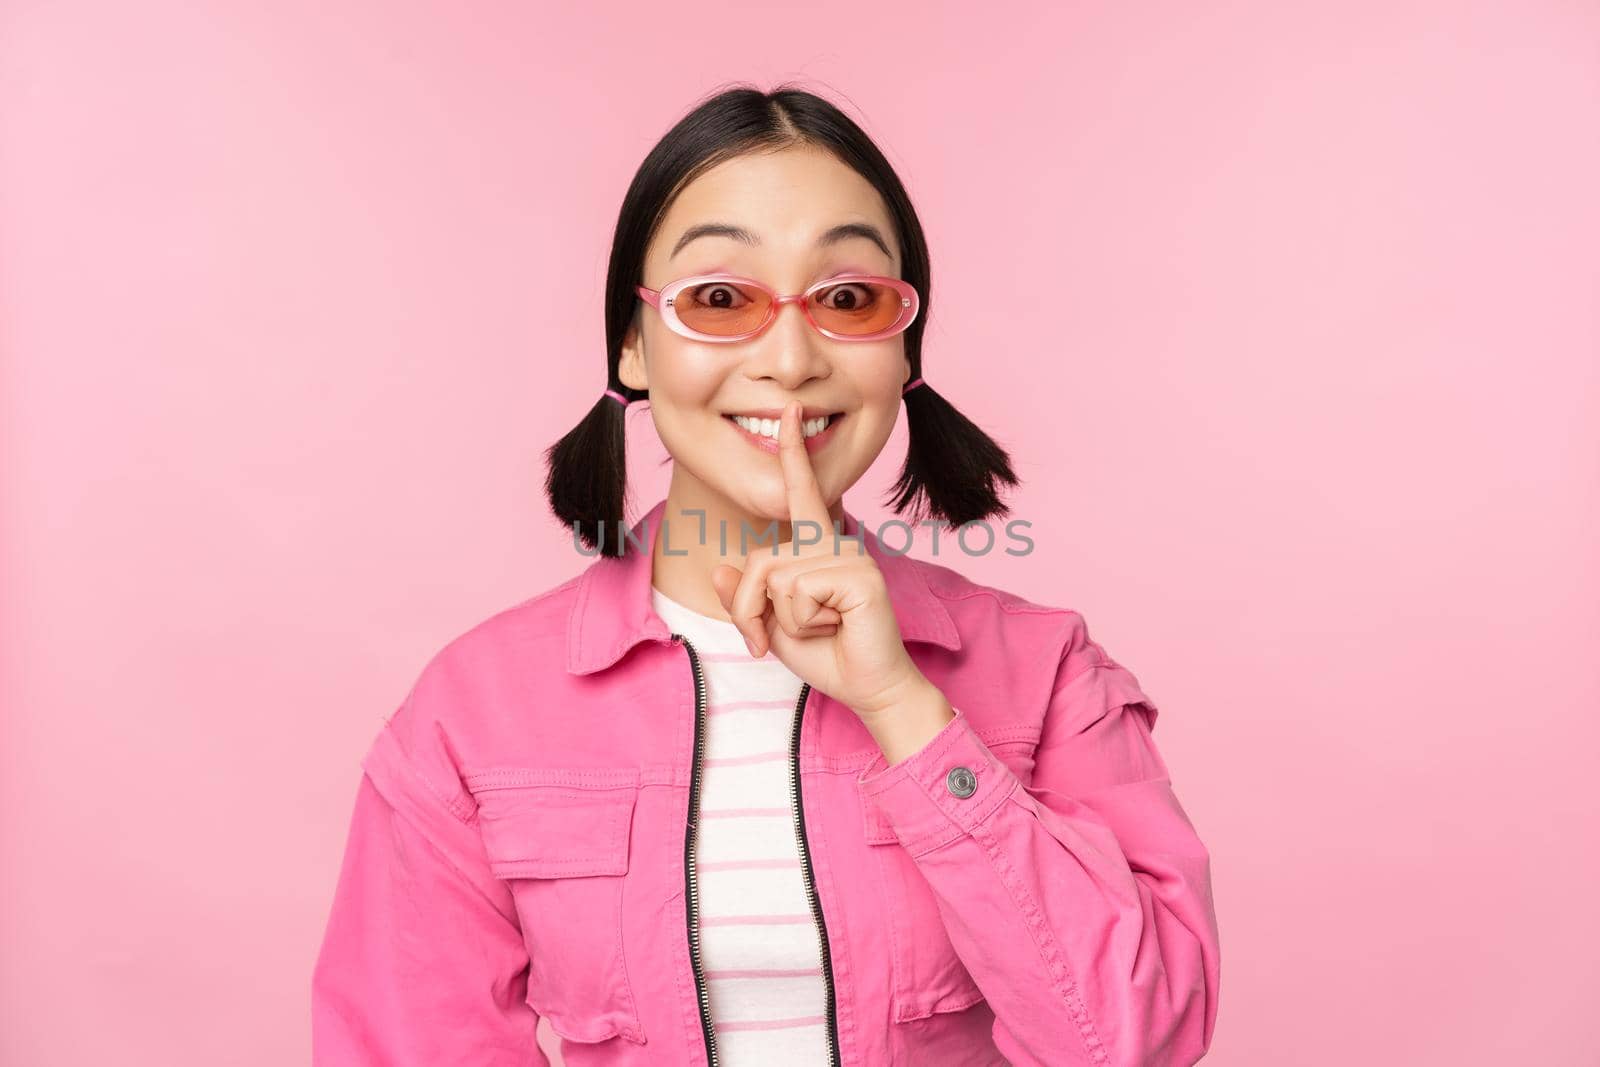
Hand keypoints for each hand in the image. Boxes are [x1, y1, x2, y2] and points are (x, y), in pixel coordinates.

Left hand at [710, 400, 929, 719]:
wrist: (869, 688)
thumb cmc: (827, 656)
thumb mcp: (772, 627)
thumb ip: (745, 597)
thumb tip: (718, 567)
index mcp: (818, 547)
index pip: (801, 495)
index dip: (792, 454)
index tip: (788, 413)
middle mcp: (835, 542)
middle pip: (759, 562)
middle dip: (749, 610)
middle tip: (770, 640)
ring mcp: (850, 554)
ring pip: (775, 579)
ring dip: (782, 620)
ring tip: (819, 630)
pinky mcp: (859, 573)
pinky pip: (798, 592)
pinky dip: (803, 622)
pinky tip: (835, 626)